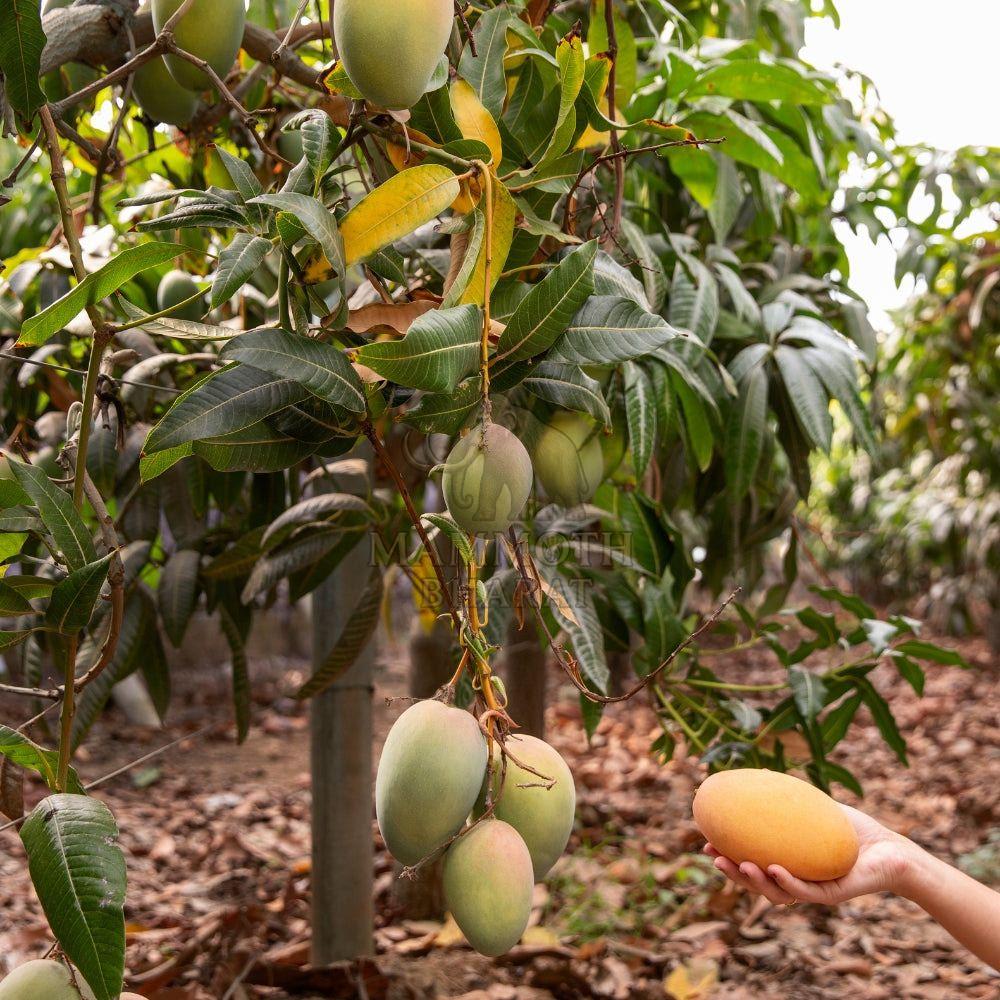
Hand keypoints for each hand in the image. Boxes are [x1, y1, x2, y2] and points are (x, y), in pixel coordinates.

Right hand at [705, 804, 917, 905]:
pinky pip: (806, 893)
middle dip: (733, 874)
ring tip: (741, 865)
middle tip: (714, 857)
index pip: (750, 863)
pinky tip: (773, 869)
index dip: (727, 858)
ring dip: (755, 882)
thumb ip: (788, 797)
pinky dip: (787, 882)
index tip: (706, 844)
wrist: (890, 847)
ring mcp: (814, 891)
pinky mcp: (833, 895)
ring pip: (777, 893)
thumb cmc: (850, 829)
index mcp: (787, 864)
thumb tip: (756, 775)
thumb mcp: (814, 807)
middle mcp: (797, 881)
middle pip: (757, 883)